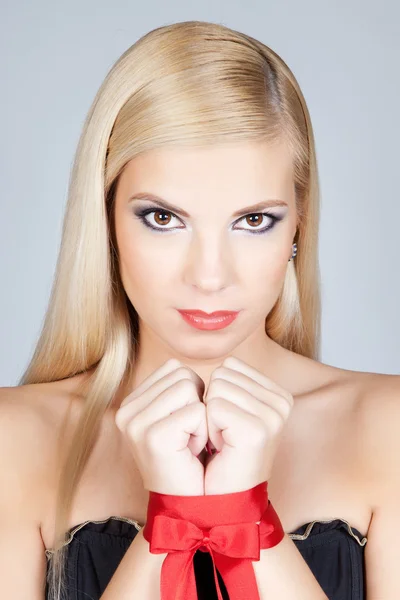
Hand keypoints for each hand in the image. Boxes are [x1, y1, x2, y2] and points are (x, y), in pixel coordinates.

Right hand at [115, 358, 206, 495]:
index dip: (191, 393)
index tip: (184, 425)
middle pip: (182, 374)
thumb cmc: (188, 459)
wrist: (186, 504)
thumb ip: (175, 387)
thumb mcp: (175, 415)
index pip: (174, 367)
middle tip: (188, 436)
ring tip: (189, 443)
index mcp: (130, 402)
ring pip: (189, 388)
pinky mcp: (154, 436)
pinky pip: (196, 411)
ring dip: (201, 417)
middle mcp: (126, 410)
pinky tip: (191, 453)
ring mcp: (136, 423)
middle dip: (197, 403)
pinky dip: (203, 432)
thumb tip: (186, 369)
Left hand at [203, 356, 293, 494]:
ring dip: (210, 417)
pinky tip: (223, 449)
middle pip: (222, 374)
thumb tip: (225, 360)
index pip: (229, 365)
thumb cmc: (223, 454)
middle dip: (213, 404)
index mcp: (279, 393)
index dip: (218, 394)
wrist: (226, 498)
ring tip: (224, 442)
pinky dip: (209, 429)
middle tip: (225, 435)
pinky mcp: (258, 430)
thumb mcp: (233, 409)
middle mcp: (282, 402)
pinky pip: (214, 407)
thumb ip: (234, 381)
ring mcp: (273, 416)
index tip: (228, 423)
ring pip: (217, 388)